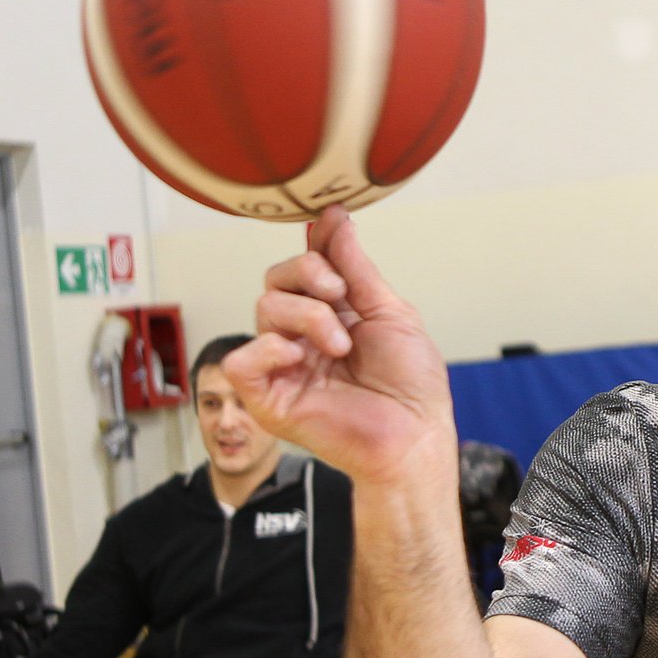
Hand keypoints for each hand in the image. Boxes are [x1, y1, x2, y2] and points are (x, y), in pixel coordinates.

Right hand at [223, 206, 456, 484]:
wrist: (414, 436)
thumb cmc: (411, 387)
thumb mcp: (390, 313)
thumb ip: (357, 269)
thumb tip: (336, 221)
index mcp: (331, 317)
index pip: (302, 268)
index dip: (314, 248)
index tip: (334, 231)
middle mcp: (303, 338)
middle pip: (276, 280)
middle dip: (308, 273)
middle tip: (339, 294)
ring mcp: (284, 366)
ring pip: (264, 309)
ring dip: (307, 315)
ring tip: (341, 345)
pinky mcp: (269, 399)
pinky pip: (242, 360)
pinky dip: (270, 348)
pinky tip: (300, 356)